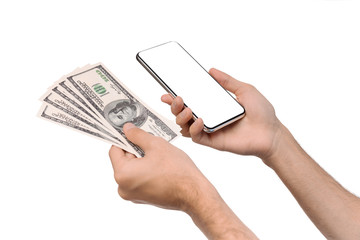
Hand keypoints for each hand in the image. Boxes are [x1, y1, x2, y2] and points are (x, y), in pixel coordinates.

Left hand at [109, 123, 211, 210]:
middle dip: (135, 149)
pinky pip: (139, 179)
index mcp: (123, 174)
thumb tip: (127, 129)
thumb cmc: (176, 170)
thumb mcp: (156, 145)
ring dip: (142, 159)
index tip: (132, 130)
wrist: (194, 194)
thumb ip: (138, 135)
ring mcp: (133, 195)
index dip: (123, 138)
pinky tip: (160, 165)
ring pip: (132, 170)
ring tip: (158, 154)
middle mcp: (123, 188)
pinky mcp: (142, 198)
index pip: (115, 150)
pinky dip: (146, 170)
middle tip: (150, 141)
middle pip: (123, 160)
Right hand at [161, 68, 281, 160]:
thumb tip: (211, 70)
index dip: (177, 97)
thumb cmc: (261, 113)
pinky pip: (196, 137)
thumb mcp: (245, 90)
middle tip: (175, 98)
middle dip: (174, 106)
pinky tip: (200, 120)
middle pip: (183, 113)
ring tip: (187, 109)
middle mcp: (209, 117)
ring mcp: (210, 129)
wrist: (271, 133)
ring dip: (180, 117)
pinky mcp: (213, 141)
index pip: (191, 100)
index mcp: (214, 105)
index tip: (168, 90)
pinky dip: (193, 128)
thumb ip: (227, 81)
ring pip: (185, 125)